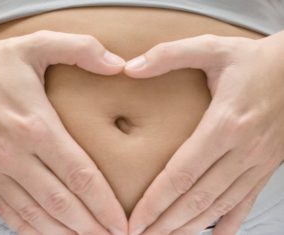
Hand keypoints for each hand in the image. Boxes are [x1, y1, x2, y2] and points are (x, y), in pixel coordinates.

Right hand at [0, 31, 126, 234]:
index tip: (121, 220)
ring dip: (65, 234)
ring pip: (36, 215)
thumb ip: (81, 49)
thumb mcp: (39, 44)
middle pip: (61, 202)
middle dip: (90, 226)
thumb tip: (117, 63)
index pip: (78, 174)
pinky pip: (10, 213)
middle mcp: (15, 154)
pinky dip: (32, 230)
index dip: (103, 202)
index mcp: (35, 125)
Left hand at [124, 31, 283, 234]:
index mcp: (224, 124)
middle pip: (197, 198)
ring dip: (190, 227)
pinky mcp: (265, 168)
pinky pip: (245, 203)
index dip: (155, 201)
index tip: (134, 219)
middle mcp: (241, 151)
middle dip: (166, 223)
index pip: (181, 173)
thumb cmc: (254, 61)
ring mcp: (255, 163)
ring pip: (218, 207)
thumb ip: (169, 55)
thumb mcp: (212, 48)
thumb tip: (131, 67)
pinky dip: (228, 224)